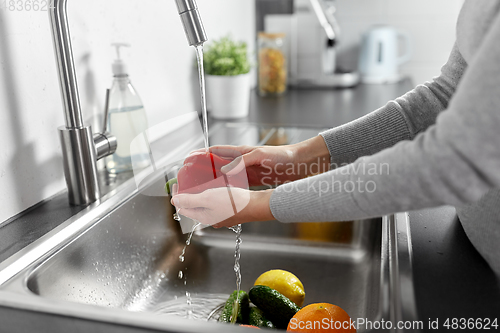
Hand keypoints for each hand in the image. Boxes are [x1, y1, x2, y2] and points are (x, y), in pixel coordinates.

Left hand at [171, 187, 274, 227]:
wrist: (256, 205)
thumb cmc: (234, 202)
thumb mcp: (207, 199)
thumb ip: (189, 201)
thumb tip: (174, 202)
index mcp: (203, 217)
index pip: (183, 207)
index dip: (177, 195)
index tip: (176, 184)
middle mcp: (211, 218)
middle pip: (193, 206)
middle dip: (188, 195)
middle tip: (187, 181)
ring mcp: (221, 216)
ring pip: (205, 205)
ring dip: (200, 194)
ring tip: (200, 182)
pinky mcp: (230, 211)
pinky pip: (216, 203)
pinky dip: (212, 195)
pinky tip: (216, 186)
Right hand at [190, 136, 330, 186]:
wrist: (302, 164)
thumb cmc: (284, 156)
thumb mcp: (261, 156)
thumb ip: (242, 162)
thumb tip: (225, 170)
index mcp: (242, 152)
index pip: (217, 151)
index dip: (202, 154)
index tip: (188, 159)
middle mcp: (242, 161)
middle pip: (218, 164)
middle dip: (203, 169)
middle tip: (190, 177)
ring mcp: (248, 171)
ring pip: (226, 176)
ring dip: (214, 181)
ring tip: (201, 188)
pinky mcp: (255, 180)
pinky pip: (237, 185)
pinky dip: (228, 189)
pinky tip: (222, 196)